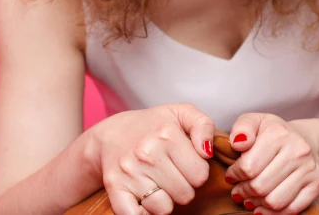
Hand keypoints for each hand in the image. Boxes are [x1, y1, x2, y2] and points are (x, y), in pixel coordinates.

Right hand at [90, 103, 214, 214]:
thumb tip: (207, 152)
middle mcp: (147, 153)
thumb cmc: (153, 126)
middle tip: (171, 174)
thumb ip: (204, 125)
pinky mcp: (114, 187)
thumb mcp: (181, 113)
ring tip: (158, 184)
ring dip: (164, 200)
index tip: (186, 164)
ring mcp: (130, 172)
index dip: (197, 172)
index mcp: (167, 134)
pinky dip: (143, 213)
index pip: (201, 175)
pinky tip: (144, 198)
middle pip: (185, 194)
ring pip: (164, 208)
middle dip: (182, 187)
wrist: (111, 133)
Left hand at [224, 114, 318, 214]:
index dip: (235, 175)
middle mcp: (298, 150)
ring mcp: (310, 169)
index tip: (232, 176)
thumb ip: (241, 128)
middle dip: (244, 191)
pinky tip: (264, 206)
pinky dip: (274, 213)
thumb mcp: (255, 122)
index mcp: (278, 133)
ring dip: (258, 204)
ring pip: (275, 201)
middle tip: (239, 190)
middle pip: (260, 186)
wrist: (306, 140)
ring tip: (251, 199)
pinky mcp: (318, 184)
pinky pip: (292, 210)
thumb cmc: (274, 133)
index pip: (248, 166)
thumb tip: (237, 143)